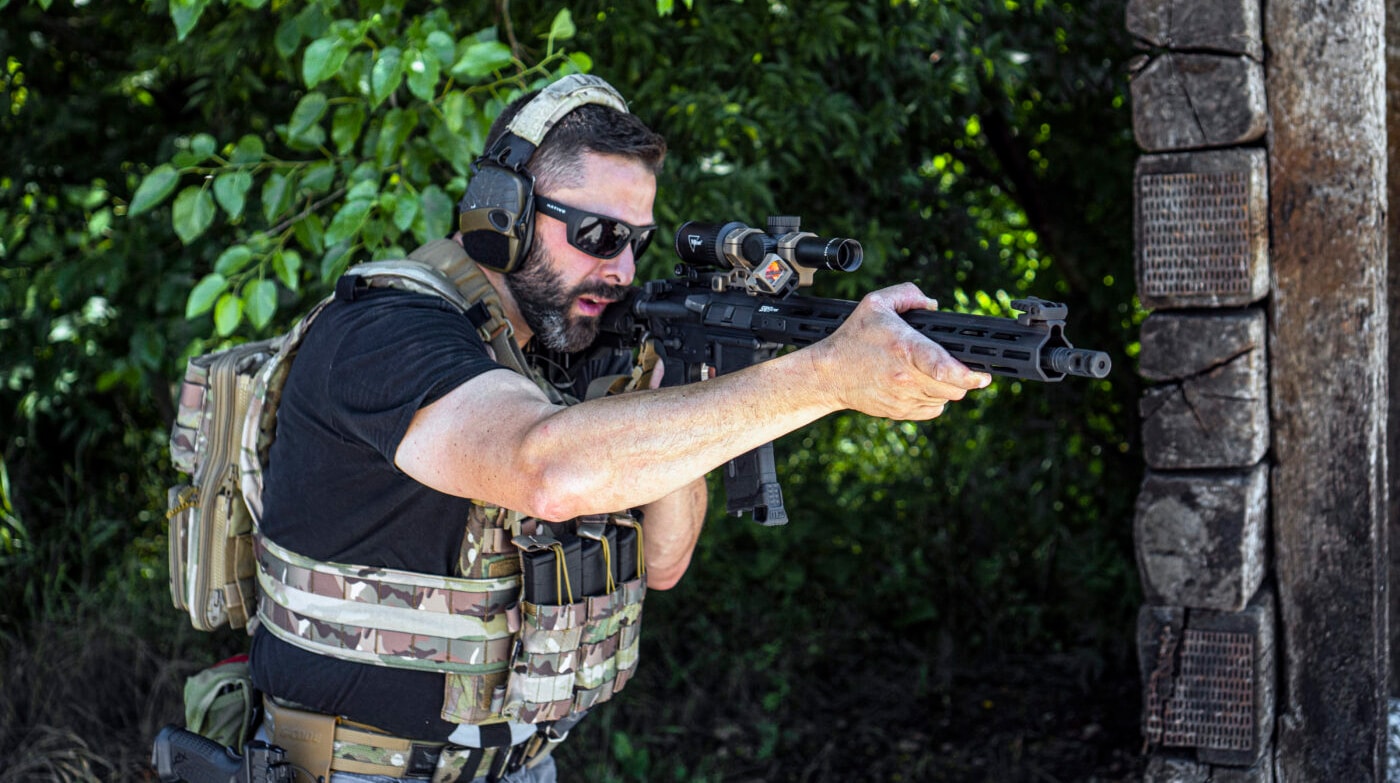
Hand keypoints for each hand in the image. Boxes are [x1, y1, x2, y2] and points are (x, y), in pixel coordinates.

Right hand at [809, 282, 990, 419]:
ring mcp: (903, 398)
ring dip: (948, 388)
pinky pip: (932, 410)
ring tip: (937, 373)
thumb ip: (908, 294)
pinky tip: (924, 386)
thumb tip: (933, 305)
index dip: (969, 375)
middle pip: (953, 388)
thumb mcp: (875, 303)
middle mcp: (906, 377)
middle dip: (963, 379)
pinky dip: (935, 400)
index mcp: (906, 349)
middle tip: (961, 368)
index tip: (982, 374)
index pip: (945, 369)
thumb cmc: (853, 338)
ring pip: (945, 399)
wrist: (829, 374)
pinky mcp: (899, 412)